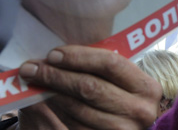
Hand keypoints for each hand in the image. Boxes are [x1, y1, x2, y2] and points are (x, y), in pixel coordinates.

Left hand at [18, 45, 161, 129]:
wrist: (126, 127)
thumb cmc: (119, 99)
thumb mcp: (120, 82)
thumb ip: (100, 68)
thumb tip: (58, 55)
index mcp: (146, 87)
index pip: (110, 63)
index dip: (78, 57)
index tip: (52, 54)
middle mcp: (139, 111)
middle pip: (89, 86)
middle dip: (55, 75)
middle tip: (31, 68)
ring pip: (77, 109)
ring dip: (50, 95)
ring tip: (34, 84)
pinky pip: (72, 127)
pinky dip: (53, 114)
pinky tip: (41, 104)